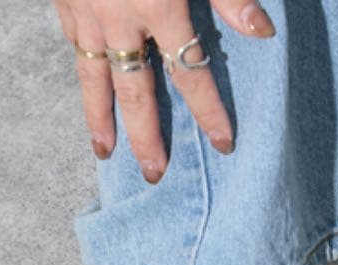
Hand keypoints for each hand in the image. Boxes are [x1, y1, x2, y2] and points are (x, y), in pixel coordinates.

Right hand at [54, 0, 274, 181]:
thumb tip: (262, 30)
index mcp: (159, 3)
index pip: (191, 72)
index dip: (209, 111)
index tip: (224, 143)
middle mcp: (120, 17)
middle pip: (137, 91)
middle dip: (147, 136)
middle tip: (155, 174)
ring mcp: (87, 9)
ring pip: (94, 77)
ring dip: (101, 118)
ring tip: (105, 153)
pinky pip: (74, 43)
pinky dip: (83, 69)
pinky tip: (88, 89)